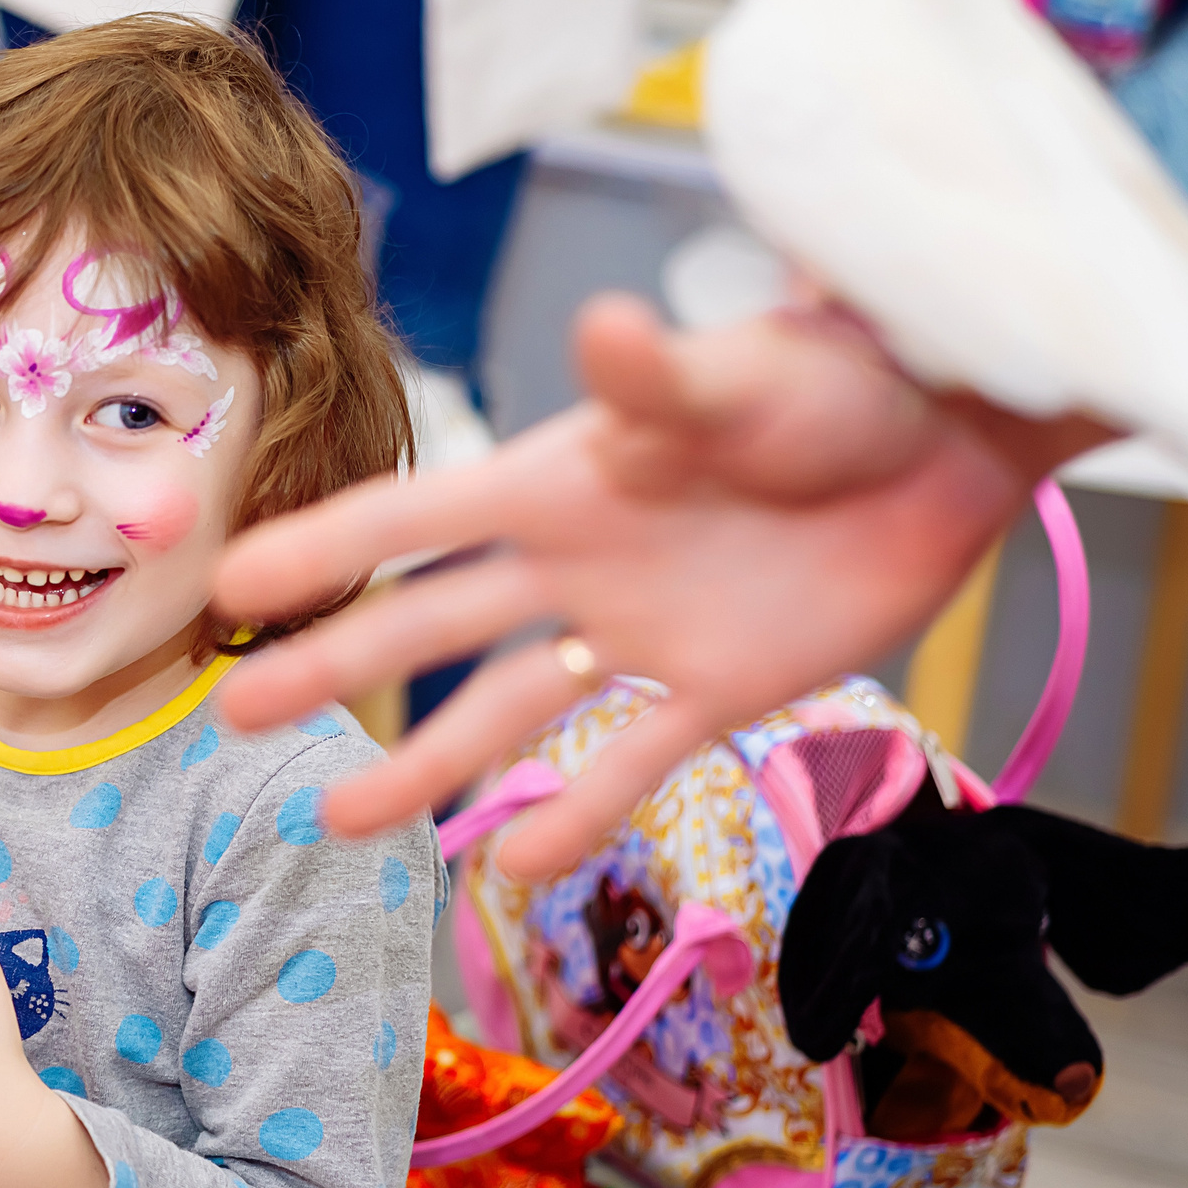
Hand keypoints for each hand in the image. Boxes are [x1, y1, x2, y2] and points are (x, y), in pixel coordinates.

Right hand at [215, 295, 1116, 880]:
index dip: (322, 548)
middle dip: (333, 663)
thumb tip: (602, 326)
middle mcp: (579, 560)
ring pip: (511, 710)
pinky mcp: (723, 687)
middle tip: (233, 707)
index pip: (418, 521)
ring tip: (341, 820)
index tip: (228, 584)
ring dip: (427, 763)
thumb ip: (664, 381)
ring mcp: (643, 630)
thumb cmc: (841, 378)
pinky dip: (576, 810)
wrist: (960, 432)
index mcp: (562, 478)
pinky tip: (511, 861)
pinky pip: (632, 760)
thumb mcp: (747, 378)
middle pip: (434, 626)